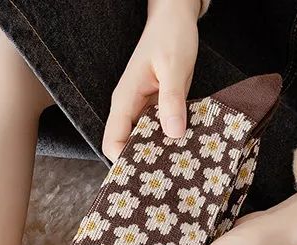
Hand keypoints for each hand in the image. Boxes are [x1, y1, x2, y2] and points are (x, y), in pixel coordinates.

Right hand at [102, 0, 200, 158]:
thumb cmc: (171, 36)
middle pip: (126, 148)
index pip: (112, 143)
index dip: (124, 162)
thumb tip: (173, 133)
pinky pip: (158, 132)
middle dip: (144, 162)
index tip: (147, 173)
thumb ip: (172, 99)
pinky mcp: (156, 109)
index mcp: (125, 101)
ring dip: (159, 153)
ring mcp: (142, 110)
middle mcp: (129, 109)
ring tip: (178, 164)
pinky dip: (169, 140)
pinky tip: (184, 146)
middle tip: (167, 174)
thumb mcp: (174, 66)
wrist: (174, 18)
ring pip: (144, 142)